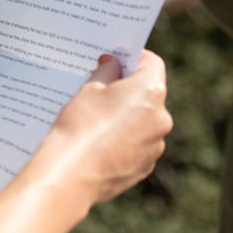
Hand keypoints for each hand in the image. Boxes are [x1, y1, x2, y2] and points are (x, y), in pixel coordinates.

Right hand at [36, 50, 172, 206]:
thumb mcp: (89, 89)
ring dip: (128, 116)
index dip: (134, 58)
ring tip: (98, 120)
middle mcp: (161, 118)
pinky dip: (125, 140)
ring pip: (144, 121)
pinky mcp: (146, 166)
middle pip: (149, 94)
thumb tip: (113, 64)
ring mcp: (156, 145)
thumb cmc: (80, 125)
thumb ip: (106, 71)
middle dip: (129, 89)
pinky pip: (139, 145)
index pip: (152, 64)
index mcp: (150, 92)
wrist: (70, 174)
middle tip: (102, 88)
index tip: (118, 59)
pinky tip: (101, 143)